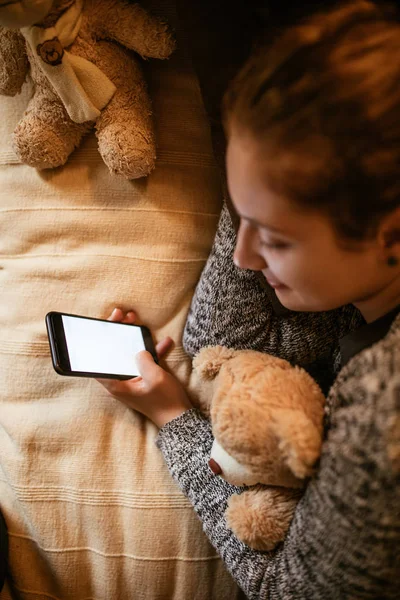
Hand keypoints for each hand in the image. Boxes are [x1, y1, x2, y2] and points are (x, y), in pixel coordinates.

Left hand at [96, 308, 192, 427]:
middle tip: (123, 316)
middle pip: (113, 353)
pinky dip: (151, 352)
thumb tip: (140, 351)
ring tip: (137, 320)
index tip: (107, 324)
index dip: (101, 339)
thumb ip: (144, 360)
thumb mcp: (155, 378)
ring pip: (127, 354)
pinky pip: (143, 361)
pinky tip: (164, 343)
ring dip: (134, 339)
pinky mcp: (143, 379)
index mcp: (116, 385)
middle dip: (118, 333)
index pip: (100, 359)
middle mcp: (120, 382)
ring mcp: (131, 380)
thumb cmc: (166, 402)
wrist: (180, 420)